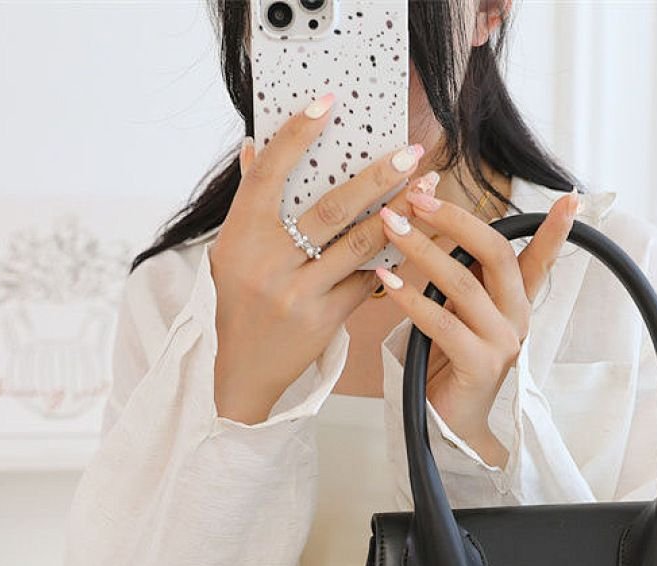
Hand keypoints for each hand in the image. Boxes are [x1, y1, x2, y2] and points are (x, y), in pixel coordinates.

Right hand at [209, 91, 431, 423]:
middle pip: (331, 208)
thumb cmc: (240, 304)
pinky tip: (412, 238)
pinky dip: (388, 259)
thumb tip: (253, 147)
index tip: (328, 103)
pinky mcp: (324, 319)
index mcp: (240, 235)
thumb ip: (248, 202)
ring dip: (398, 215)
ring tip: (425, 190)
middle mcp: (267, 262)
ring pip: (358, 245)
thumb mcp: (232, 252)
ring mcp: (297, 293)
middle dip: (377, 177)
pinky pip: (365, 281)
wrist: (244, 371)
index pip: (269, 173)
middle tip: (411, 153)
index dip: (297, 135)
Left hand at [374, 185, 580, 466]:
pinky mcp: (479, 366)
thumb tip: (436, 224)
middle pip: (497, 255)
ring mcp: (502, 344)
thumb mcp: (460, 314)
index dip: (553, 231)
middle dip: (456, 220)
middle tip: (419, 197)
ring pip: (464, 283)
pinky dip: (411, 298)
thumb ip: (462, 278)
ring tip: (392, 227)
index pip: (539, 260)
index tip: (569, 199)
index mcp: (516, 304)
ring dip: (423, 249)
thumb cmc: (449, 364)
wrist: (449, 424)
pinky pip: (443, 323)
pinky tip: (388, 281)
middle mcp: (516, 320)